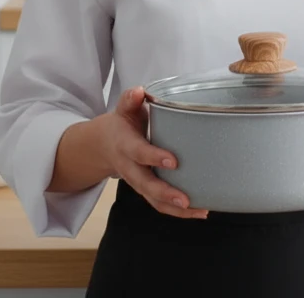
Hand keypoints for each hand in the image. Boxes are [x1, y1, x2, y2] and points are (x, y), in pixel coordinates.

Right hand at [95, 86, 208, 218]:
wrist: (103, 145)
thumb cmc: (122, 123)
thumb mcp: (124, 109)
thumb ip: (131, 99)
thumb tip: (140, 91)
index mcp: (125, 144)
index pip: (139, 152)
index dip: (154, 157)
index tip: (173, 161)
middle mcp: (129, 167)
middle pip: (145, 184)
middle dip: (165, 193)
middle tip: (185, 199)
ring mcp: (137, 181)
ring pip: (153, 200)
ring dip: (175, 209)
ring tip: (200, 210)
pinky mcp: (145, 190)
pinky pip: (159, 204)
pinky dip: (178, 212)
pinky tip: (199, 210)